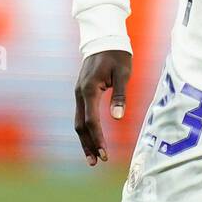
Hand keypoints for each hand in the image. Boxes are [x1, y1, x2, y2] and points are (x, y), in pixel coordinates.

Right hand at [74, 50, 131, 164]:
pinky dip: (86, 130)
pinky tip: (92, 140)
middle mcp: (80, 94)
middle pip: (81, 126)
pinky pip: (81, 115)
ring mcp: (79, 93)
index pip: (91, 121)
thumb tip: (117, 117)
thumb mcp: (123, 74)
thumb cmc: (117, 55)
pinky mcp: (82, 93)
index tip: (105, 154)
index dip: (98, 139)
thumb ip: (119, 96)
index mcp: (89, 90)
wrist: (104, 39)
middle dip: (89, 145)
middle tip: (97, 162)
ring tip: (92, 159)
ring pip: (78, 122)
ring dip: (85, 141)